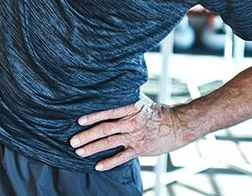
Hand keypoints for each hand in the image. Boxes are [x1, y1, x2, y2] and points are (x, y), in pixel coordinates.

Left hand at [69, 94, 187, 170]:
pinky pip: (122, 158)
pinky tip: (98, 165)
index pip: (108, 113)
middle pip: (105, 130)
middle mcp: (131, 123)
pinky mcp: (140, 150)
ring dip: (93, 148)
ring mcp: (135, 137)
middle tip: (72, 141)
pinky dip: (109, 162)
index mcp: (130, 109)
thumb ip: (125, 96)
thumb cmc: (157, 112)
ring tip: (79, 152)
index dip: (93, 117)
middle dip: (87, 136)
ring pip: (110, 143)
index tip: (79, 121)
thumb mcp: (141, 100)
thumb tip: (109, 86)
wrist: (178, 126)